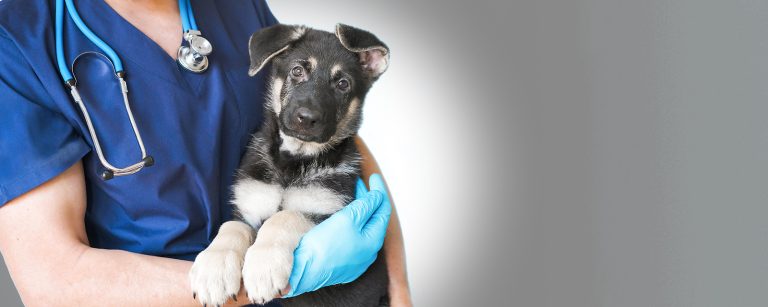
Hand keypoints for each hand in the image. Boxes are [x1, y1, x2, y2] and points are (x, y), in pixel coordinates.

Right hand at [284, 174, 391, 296]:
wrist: (302, 270)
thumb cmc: (324, 246)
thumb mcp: (348, 219)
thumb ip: (366, 206)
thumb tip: (377, 197)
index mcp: (373, 241)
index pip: (382, 210)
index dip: (378, 192)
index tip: (373, 177)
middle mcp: (368, 252)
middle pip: (373, 220)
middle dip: (368, 200)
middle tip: (360, 184)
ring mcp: (356, 260)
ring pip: (363, 230)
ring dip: (360, 212)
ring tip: (353, 197)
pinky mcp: (343, 263)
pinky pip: (353, 239)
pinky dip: (352, 224)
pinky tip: (344, 217)